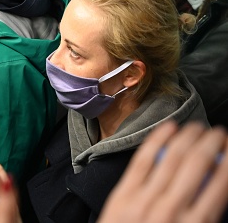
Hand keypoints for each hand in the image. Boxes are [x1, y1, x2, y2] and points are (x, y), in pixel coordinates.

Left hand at [98, 121, 227, 222]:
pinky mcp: (123, 194)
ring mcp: (145, 201)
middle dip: (212, 142)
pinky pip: (143, 160)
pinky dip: (158, 140)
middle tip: (219, 133)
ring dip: (189, 137)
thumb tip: (219, 185)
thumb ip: (208, 217)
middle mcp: (172, 210)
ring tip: (198, 128)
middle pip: (197, 164)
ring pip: (171, 157)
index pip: (221, 184)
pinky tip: (169, 128)